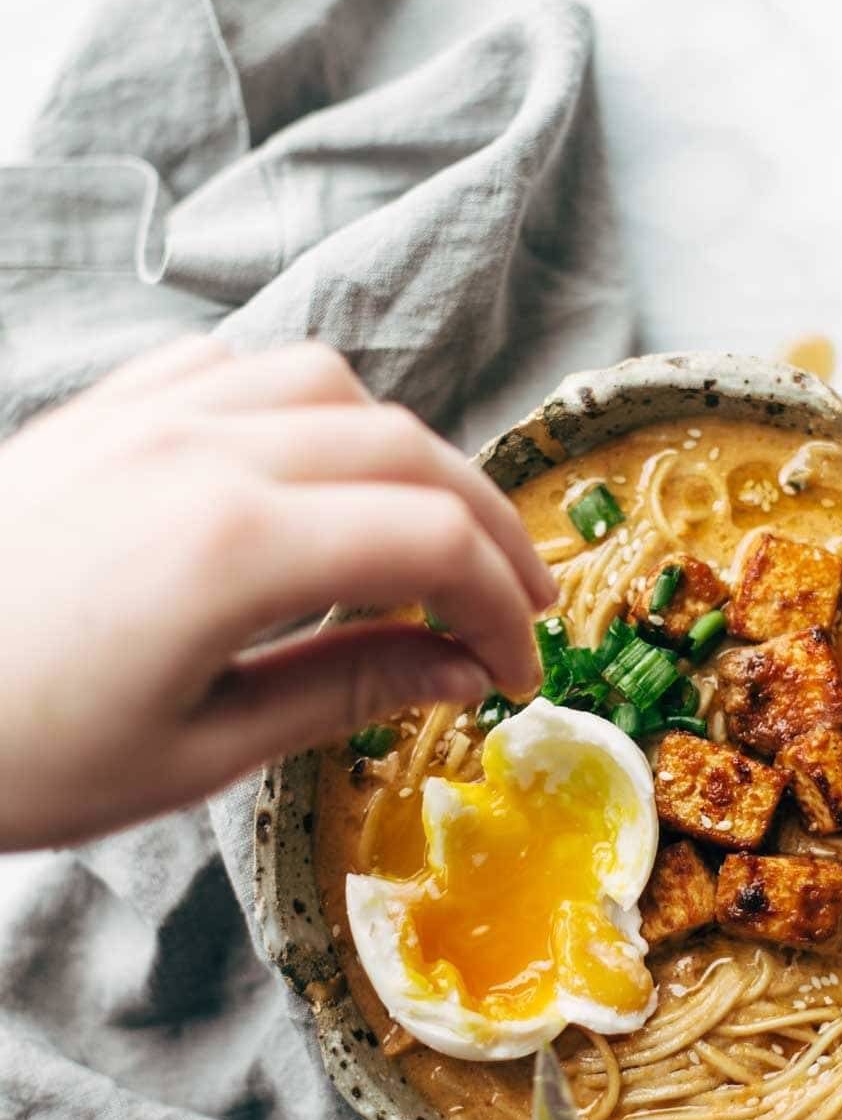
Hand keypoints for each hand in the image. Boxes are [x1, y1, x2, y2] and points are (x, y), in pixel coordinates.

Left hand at [0, 336, 554, 850]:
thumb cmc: (12, 751)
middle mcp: (200, 450)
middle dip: (484, 527)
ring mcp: (147, 415)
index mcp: (229, 547)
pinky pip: (240, 367)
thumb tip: (458, 672)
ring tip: (423, 537)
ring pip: (332, 387)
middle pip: (405, 452)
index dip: (498, 604)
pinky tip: (310, 473)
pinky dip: (311, 411)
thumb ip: (343, 693)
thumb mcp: (194, 752)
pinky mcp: (106, 412)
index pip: (430, 542)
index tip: (513, 673)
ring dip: (404, 457)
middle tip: (514, 606)